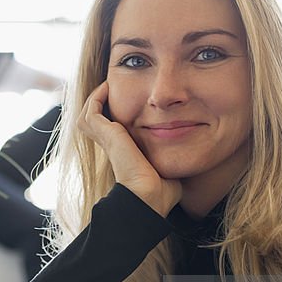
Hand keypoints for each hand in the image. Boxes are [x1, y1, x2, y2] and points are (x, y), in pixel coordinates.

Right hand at [78, 81, 181, 215]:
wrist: (150, 197)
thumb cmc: (163, 190)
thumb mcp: (169, 166)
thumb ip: (175, 155)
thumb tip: (193, 150)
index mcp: (123, 152)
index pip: (111, 128)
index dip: (116, 112)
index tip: (132, 100)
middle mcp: (111, 145)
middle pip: (95, 119)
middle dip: (102, 101)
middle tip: (115, 87)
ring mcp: (106, 139)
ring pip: (88, 113)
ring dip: (96, 97)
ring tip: (109, 84)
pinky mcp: (106, 135)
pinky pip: (91, 110)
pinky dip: (97, 97)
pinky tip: (109, 87)